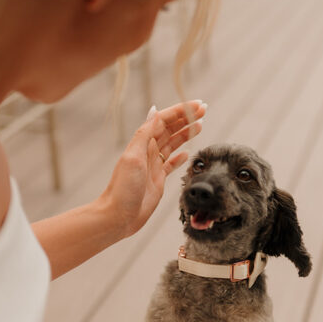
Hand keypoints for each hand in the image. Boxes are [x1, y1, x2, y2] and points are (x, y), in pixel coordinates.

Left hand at [99, 101, 206, 237]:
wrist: (118, 216)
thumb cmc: (123, 189)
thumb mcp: (133, 157)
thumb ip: (144, 134)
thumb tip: (154, 111)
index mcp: (142, 143)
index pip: (163, 120)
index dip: (180, 111)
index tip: (197, 105)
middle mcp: (147, 152)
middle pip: (170, 129)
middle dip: (186, 118)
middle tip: (204, 110)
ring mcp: (153, 165)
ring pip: (172, 144)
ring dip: (186, 134)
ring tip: (201, 126)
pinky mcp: (157, 179)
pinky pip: (171, 164)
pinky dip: (180, 157)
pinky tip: (188, 153)